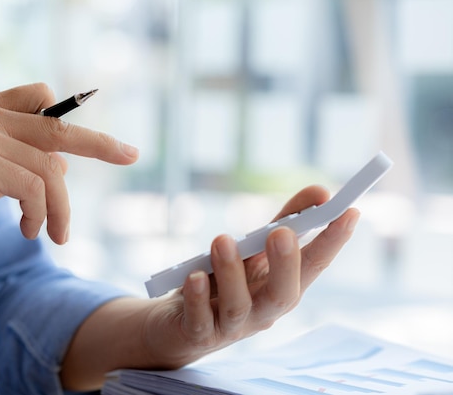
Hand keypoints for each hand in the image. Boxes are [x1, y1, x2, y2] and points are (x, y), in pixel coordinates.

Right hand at [0, 83, 138, 252]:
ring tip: (57, 235)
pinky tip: (29, 232)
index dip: (68, 114)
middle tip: (131, 155)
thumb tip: (62, 167)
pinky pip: (36, 189)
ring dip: (61, 208)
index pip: (39, 96)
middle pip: (60, 127)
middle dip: (101, 143)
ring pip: (51, 170)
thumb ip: (16, 158)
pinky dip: (40, 215)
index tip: (98, 133)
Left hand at [140, 185, 358, 366]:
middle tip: (282, 233)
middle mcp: (262, 312)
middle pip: (283, 295)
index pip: (313, 266)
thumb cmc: (223, 282)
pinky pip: (199, 320)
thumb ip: (284, 221)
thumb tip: (320, 192)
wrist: (178, 325)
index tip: (349, 211)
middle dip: (286, 264)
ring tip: (222, 240)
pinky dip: (197, 298)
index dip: (332, 242)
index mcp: (280, 288)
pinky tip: (194, 276)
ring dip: (232, 272)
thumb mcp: (253, 250)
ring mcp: (230, 326)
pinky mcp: (197, 335)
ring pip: (238, 306)